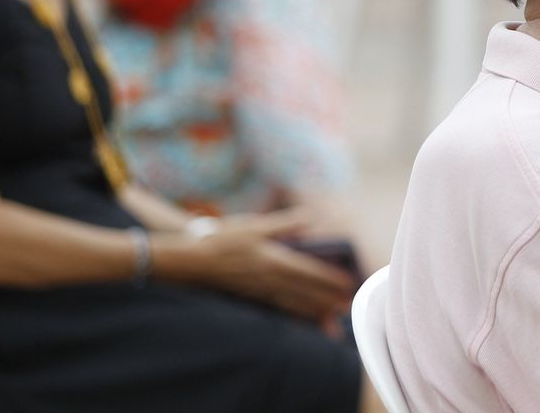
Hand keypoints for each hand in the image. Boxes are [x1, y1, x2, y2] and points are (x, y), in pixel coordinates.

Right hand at [155, 210, 353, 322]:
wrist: (192, 259)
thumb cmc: (223, 238)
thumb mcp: (255, 225)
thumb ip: (285, 224)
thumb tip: (311, 218)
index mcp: (273, 259)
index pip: (309, 272)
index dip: (329, 279)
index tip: (347, 285)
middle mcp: (269, 279)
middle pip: (304, 292)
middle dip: (326, 301)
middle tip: (346, 308)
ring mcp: (259, 291)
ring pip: (292, 304)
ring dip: (313, 313)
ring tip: (330, 321)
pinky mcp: (251, 297)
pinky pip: (277, 308)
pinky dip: (293, 315)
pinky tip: (301, 320)